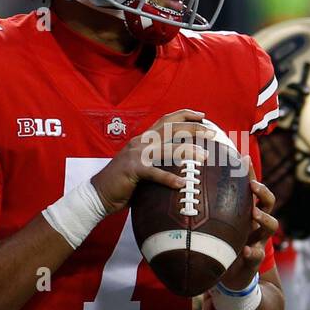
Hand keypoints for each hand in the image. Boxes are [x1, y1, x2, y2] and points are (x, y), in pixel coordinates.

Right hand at [90, 108, 211, 213]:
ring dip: (188, 151)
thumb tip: (181, 168)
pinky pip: (155, 173)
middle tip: (212, 132)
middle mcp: (141, 142)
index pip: (166, 120)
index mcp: (143, 140)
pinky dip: (169, 178)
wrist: (98, 194)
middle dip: (193, 127)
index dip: (184, 115)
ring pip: (167, 148)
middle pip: (171, 128)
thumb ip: (158, 162)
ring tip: (205, 157)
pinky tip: (181, 184)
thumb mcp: (142, 167)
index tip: (202, 115)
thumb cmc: (123, 184)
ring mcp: (136, 154)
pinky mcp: (132, 169)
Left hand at [216, 170, 278, 291]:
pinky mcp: (254, 261)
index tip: (244, 159)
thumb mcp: (219, 225)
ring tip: (255, 213)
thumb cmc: (223, 245)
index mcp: (248, 214)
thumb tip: (191, 182)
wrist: (230, 276)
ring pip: (270, 227)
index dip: (252, 174)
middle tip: (253, 186)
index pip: (254, 190)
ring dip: (264, 218)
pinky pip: (257, 256)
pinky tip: (247, 250)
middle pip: (270, 204)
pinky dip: (253, 253)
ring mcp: (258, 241)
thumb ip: (212, 208)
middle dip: (264, 193)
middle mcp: (257, 225)